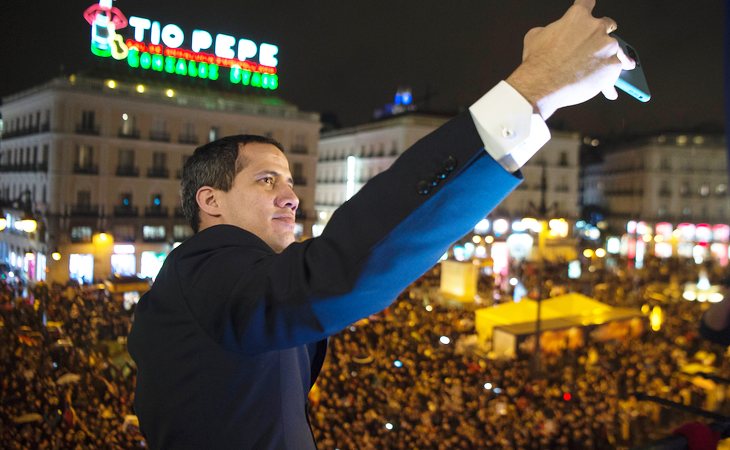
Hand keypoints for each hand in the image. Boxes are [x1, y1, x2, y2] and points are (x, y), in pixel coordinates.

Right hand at [506, 0, 635, 118]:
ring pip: (616, 50)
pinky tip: (609, 90)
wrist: (542, 84)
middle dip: (604, 31)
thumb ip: (550, 31)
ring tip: (615, 66)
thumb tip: (551, 34)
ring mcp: (606, 48)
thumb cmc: (538, 62)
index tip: (589, 7)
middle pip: (608, 24)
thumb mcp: (535, 37)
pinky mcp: (612, 67)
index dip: (587, 5)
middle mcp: (596, 29)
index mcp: (577, 17)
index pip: (587, 3)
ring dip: (613, 56)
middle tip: (600, 41)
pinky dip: (609, 82)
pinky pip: (614, 73)